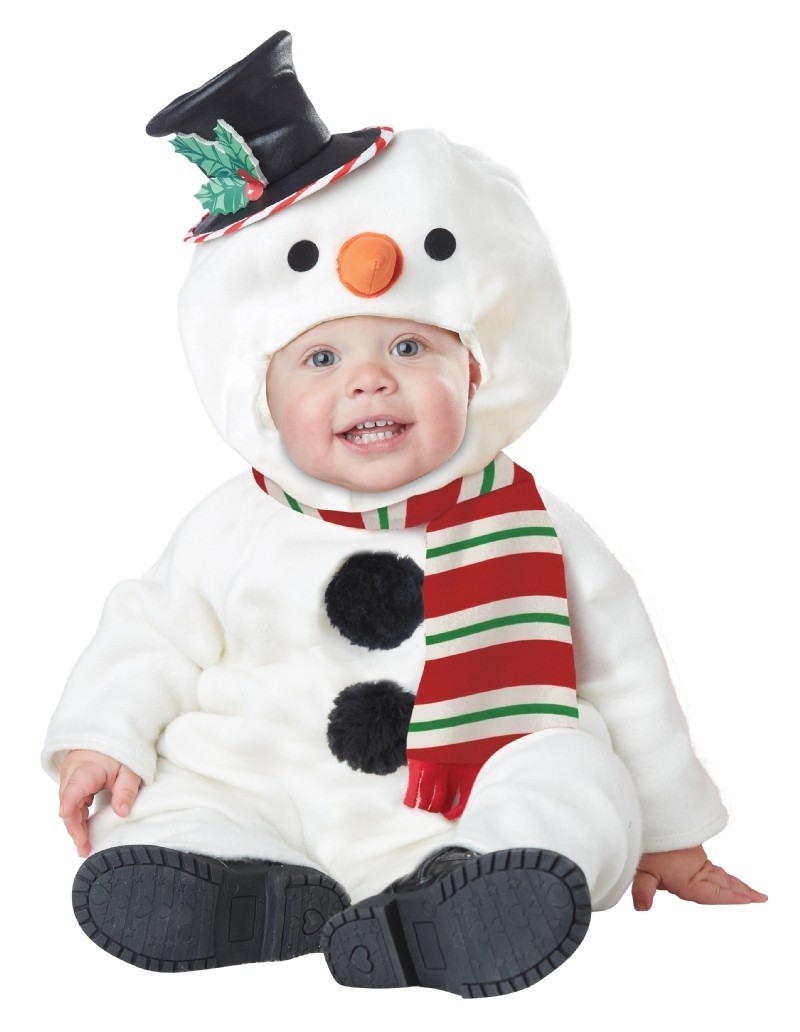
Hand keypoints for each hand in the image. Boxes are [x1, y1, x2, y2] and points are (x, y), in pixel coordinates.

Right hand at [59, 749, 141, 857]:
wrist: (108, 735)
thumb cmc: (119, 751)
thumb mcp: (130, 768)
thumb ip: (126, 790)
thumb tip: (122, 813)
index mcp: (86, 768)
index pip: (74, 786)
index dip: (69, 801)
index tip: (65, 814)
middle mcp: (72, 775)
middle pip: (69, 804)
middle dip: (75, 827)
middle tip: (84, 848)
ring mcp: (70, 780)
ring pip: (69, 806)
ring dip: (76, 826)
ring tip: (84, 847)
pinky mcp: (73, 785)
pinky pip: (72, 804)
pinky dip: (78, 818)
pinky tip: (84, 834)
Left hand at [631, 845, 766, 909]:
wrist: (649, 815)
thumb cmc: (646, 843)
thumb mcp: (642, 869)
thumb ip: (643, 890)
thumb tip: (641, 908)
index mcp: (688, 877)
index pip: (713, 892)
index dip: (731, 897)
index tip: (749, 900)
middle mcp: (697, 869)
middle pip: (723, 883)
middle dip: (742, 892)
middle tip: (761, 898)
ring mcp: (696, 859)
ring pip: (721, 875)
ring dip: (737, 884)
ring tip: (752, 893)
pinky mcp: (693, 852)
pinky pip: (714, 868)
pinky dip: (725, 876)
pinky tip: (725, 879)